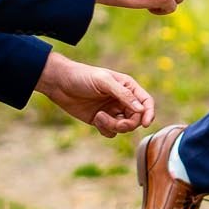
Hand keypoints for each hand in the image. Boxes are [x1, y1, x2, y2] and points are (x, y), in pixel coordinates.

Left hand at [35, 52, 154, 135]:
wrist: (59, 83)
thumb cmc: (82, 76)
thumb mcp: (103, 81)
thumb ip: (123, 94)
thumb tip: (140, 109)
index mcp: (127, 87)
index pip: (146, 102)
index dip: (149, 113)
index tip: (146, 123)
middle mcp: (122, 100)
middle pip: (137, 118)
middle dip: (128, 124)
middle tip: (118, 124)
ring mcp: (112, 111)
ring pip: (124, 127)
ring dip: (114, 126)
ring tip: (100, 118)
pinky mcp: (101, 120)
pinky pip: (111, 132)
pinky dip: (106, 129)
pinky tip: (96, 119)